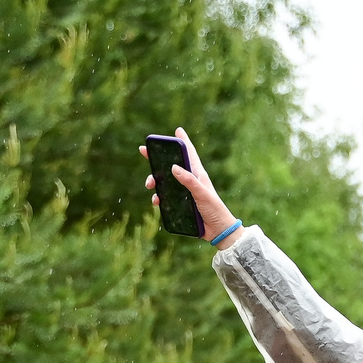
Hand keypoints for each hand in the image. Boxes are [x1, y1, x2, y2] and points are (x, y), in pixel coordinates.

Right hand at [142, 127, 238, 244]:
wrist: (219, 231)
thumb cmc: (215, 210)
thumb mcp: (202, 194)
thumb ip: (188, 181)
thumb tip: (173, 167)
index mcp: (198, 174)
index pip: (189, 154)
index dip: (183, 141)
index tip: (177, 130)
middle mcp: (190, 181)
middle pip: (171, 165)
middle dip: (157, 159)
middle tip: (144, 151)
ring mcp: (185, 193)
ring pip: (165, 182)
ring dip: (155, 181)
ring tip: (149, 184)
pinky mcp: (181, 205)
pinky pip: (166, 198)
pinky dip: (159, 198)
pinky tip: (156, 201)